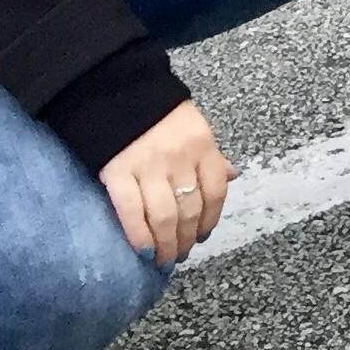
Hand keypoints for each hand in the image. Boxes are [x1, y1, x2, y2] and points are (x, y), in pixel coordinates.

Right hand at [100, 99, 231, 265]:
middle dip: (185, 239)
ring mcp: (149, 166)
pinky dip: (139, 236)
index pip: (216, 191)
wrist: (115, 90)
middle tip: (178, 256)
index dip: (211, 219)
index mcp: (203, 145)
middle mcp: (180, 158)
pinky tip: (143, 252)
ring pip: (165, 216)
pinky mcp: (117, 172)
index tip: (202, 237)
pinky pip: (132, 212)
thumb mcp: (194, 128)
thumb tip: (233, 176)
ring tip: (162, 259)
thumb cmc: (158, 115)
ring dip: (166, 245)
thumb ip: (210, 155)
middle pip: (190, 209)